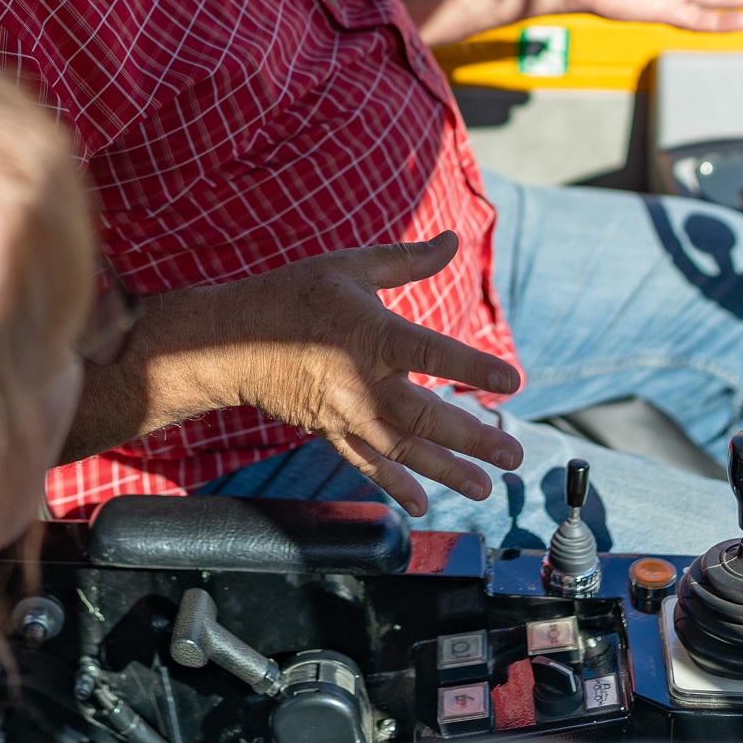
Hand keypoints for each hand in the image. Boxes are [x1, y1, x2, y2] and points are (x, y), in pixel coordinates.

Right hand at [167, 234, 525, 516]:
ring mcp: (344, 413)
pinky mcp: (329, 431)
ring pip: (401, 448)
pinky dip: (395, 484)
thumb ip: (405, 260)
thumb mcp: (349, 266)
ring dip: (445, 470)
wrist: (229, 340)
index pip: (433, 353)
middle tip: (513, 456)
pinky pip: (366, 463)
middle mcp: (361, 381)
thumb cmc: (294, 295)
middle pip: (424, 415)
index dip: (474, 367)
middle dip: (472, 439)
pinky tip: (422, 503)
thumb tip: (451, 240)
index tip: (513, 381)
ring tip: (483, 488)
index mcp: (371, 334)